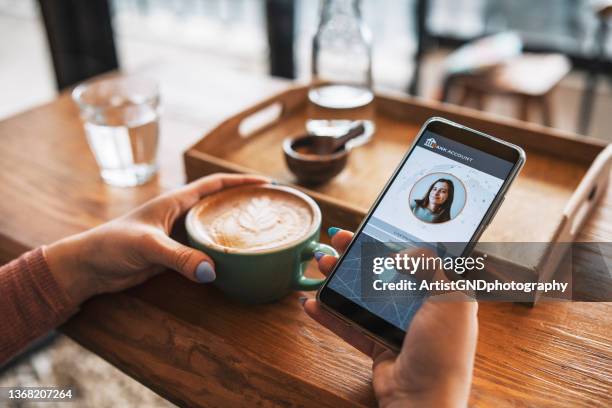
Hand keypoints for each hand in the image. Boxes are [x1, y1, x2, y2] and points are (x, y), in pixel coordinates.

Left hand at [45, 173, 268, 304]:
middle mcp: (180, 215)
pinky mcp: (174, 254)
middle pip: (218, 204)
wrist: (89, 266)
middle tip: (269, 210)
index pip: (214, 184)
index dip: (239, 182)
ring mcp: (178, 235)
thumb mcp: (148, 246)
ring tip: (259, 234)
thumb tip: (212, 271)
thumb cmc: (112, 245)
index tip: (265, 184)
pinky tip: (233, 259)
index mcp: (175, 201)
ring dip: (233, 229)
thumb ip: (180, 257)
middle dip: (243, 203)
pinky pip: (204, 250)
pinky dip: (220, 252)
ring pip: (213, 228)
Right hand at [305, 229, 477, 406]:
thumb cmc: (444, 351)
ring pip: (363, 295)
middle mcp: (419, 306)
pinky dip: (330, 315)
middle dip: (357, 255)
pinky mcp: (377, 344)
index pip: (416, 256)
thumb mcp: (450, 300)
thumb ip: (432, 267)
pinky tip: (312, 303)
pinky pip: (350, 325)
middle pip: (383, 272)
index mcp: (442, 292)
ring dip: (339, 279)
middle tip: (336, 240)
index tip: (370, 227)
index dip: (392, 239)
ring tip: (320, 263)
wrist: (424, 399)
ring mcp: (396, 325)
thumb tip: (405, 252)